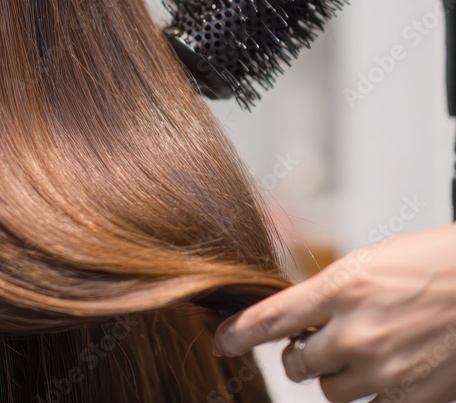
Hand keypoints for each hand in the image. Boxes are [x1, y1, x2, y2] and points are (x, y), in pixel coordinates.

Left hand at [212, 224, 455, 402]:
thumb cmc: (433, 266)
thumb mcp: (369, 264)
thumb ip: (328, 294)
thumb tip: (294, 320)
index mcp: (341, 287)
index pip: (271, 318)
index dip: (239, 334)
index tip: (222, 342)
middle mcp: (357, 331)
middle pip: (296, 363)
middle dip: (301, 355)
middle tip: (320, 342)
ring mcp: (385, 368)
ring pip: (330, 391)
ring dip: (337, 377)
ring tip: (365, 352)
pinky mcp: (413, 396)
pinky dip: (373, 392)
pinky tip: (390, 370)